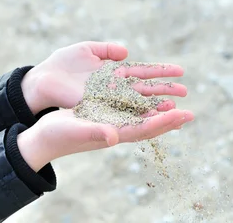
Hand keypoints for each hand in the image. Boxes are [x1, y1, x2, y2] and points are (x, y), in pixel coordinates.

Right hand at [17, 108, 194, 171]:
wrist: (42, 137)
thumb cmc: (57, 137)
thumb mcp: (75, 131)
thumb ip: (94, 133)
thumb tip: (113, 137)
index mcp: (112, 134)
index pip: (145, 129)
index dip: (164, 122)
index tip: (182, 114)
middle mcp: (114, 129)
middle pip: (147, 124)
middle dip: (168, 118)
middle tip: (189, 112)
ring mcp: (107, 123)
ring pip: (137, 115)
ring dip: (155, 109)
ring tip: (172, 102)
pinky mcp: (99, 115)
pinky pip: (123, 108)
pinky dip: (136, 103)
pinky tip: (141, 95)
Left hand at [20, 41, 187, 114]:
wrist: (42, 79)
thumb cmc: (62, 63)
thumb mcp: (85, 49)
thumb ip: (105, 50)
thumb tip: (126, 52)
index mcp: (111, 71)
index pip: (141, 71)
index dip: (159, 71)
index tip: (180, 71)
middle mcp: (112, 86)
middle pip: (143, 88)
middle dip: (163, 90)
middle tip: (185, 91)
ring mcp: (106, 98)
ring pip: (135, 102)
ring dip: (154, 105)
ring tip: (175, 107)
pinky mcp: (97, 108)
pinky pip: (120, 111)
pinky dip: (135, 114)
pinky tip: (150, 117)